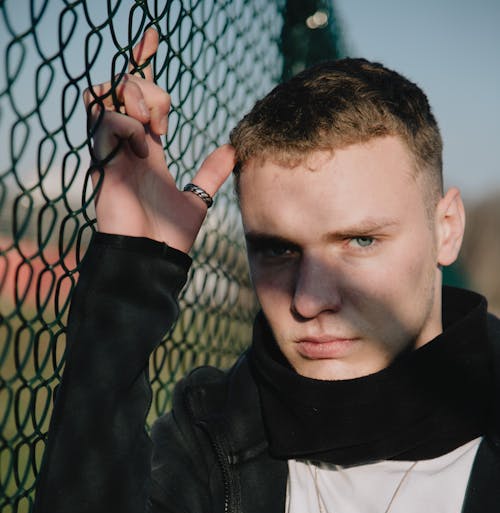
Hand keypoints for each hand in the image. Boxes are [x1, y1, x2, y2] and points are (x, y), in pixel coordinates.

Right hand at [83, 28, 235, 251]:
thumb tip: (232, 151)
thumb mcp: (198, 199)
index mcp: (147, 149)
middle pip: (122, 86)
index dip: (143, 63)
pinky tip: (143, 146)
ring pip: (105, 95)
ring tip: (152, 125)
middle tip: (164, 118)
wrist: (154, 259)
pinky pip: (105, 121)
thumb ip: (211, 174)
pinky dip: (127, 124)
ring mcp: (112, 152)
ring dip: (133, 98)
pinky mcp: (103, 162)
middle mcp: (127, 145)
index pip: (140, 96)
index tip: (152, 38)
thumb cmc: (170, 237)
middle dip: (146, 86)